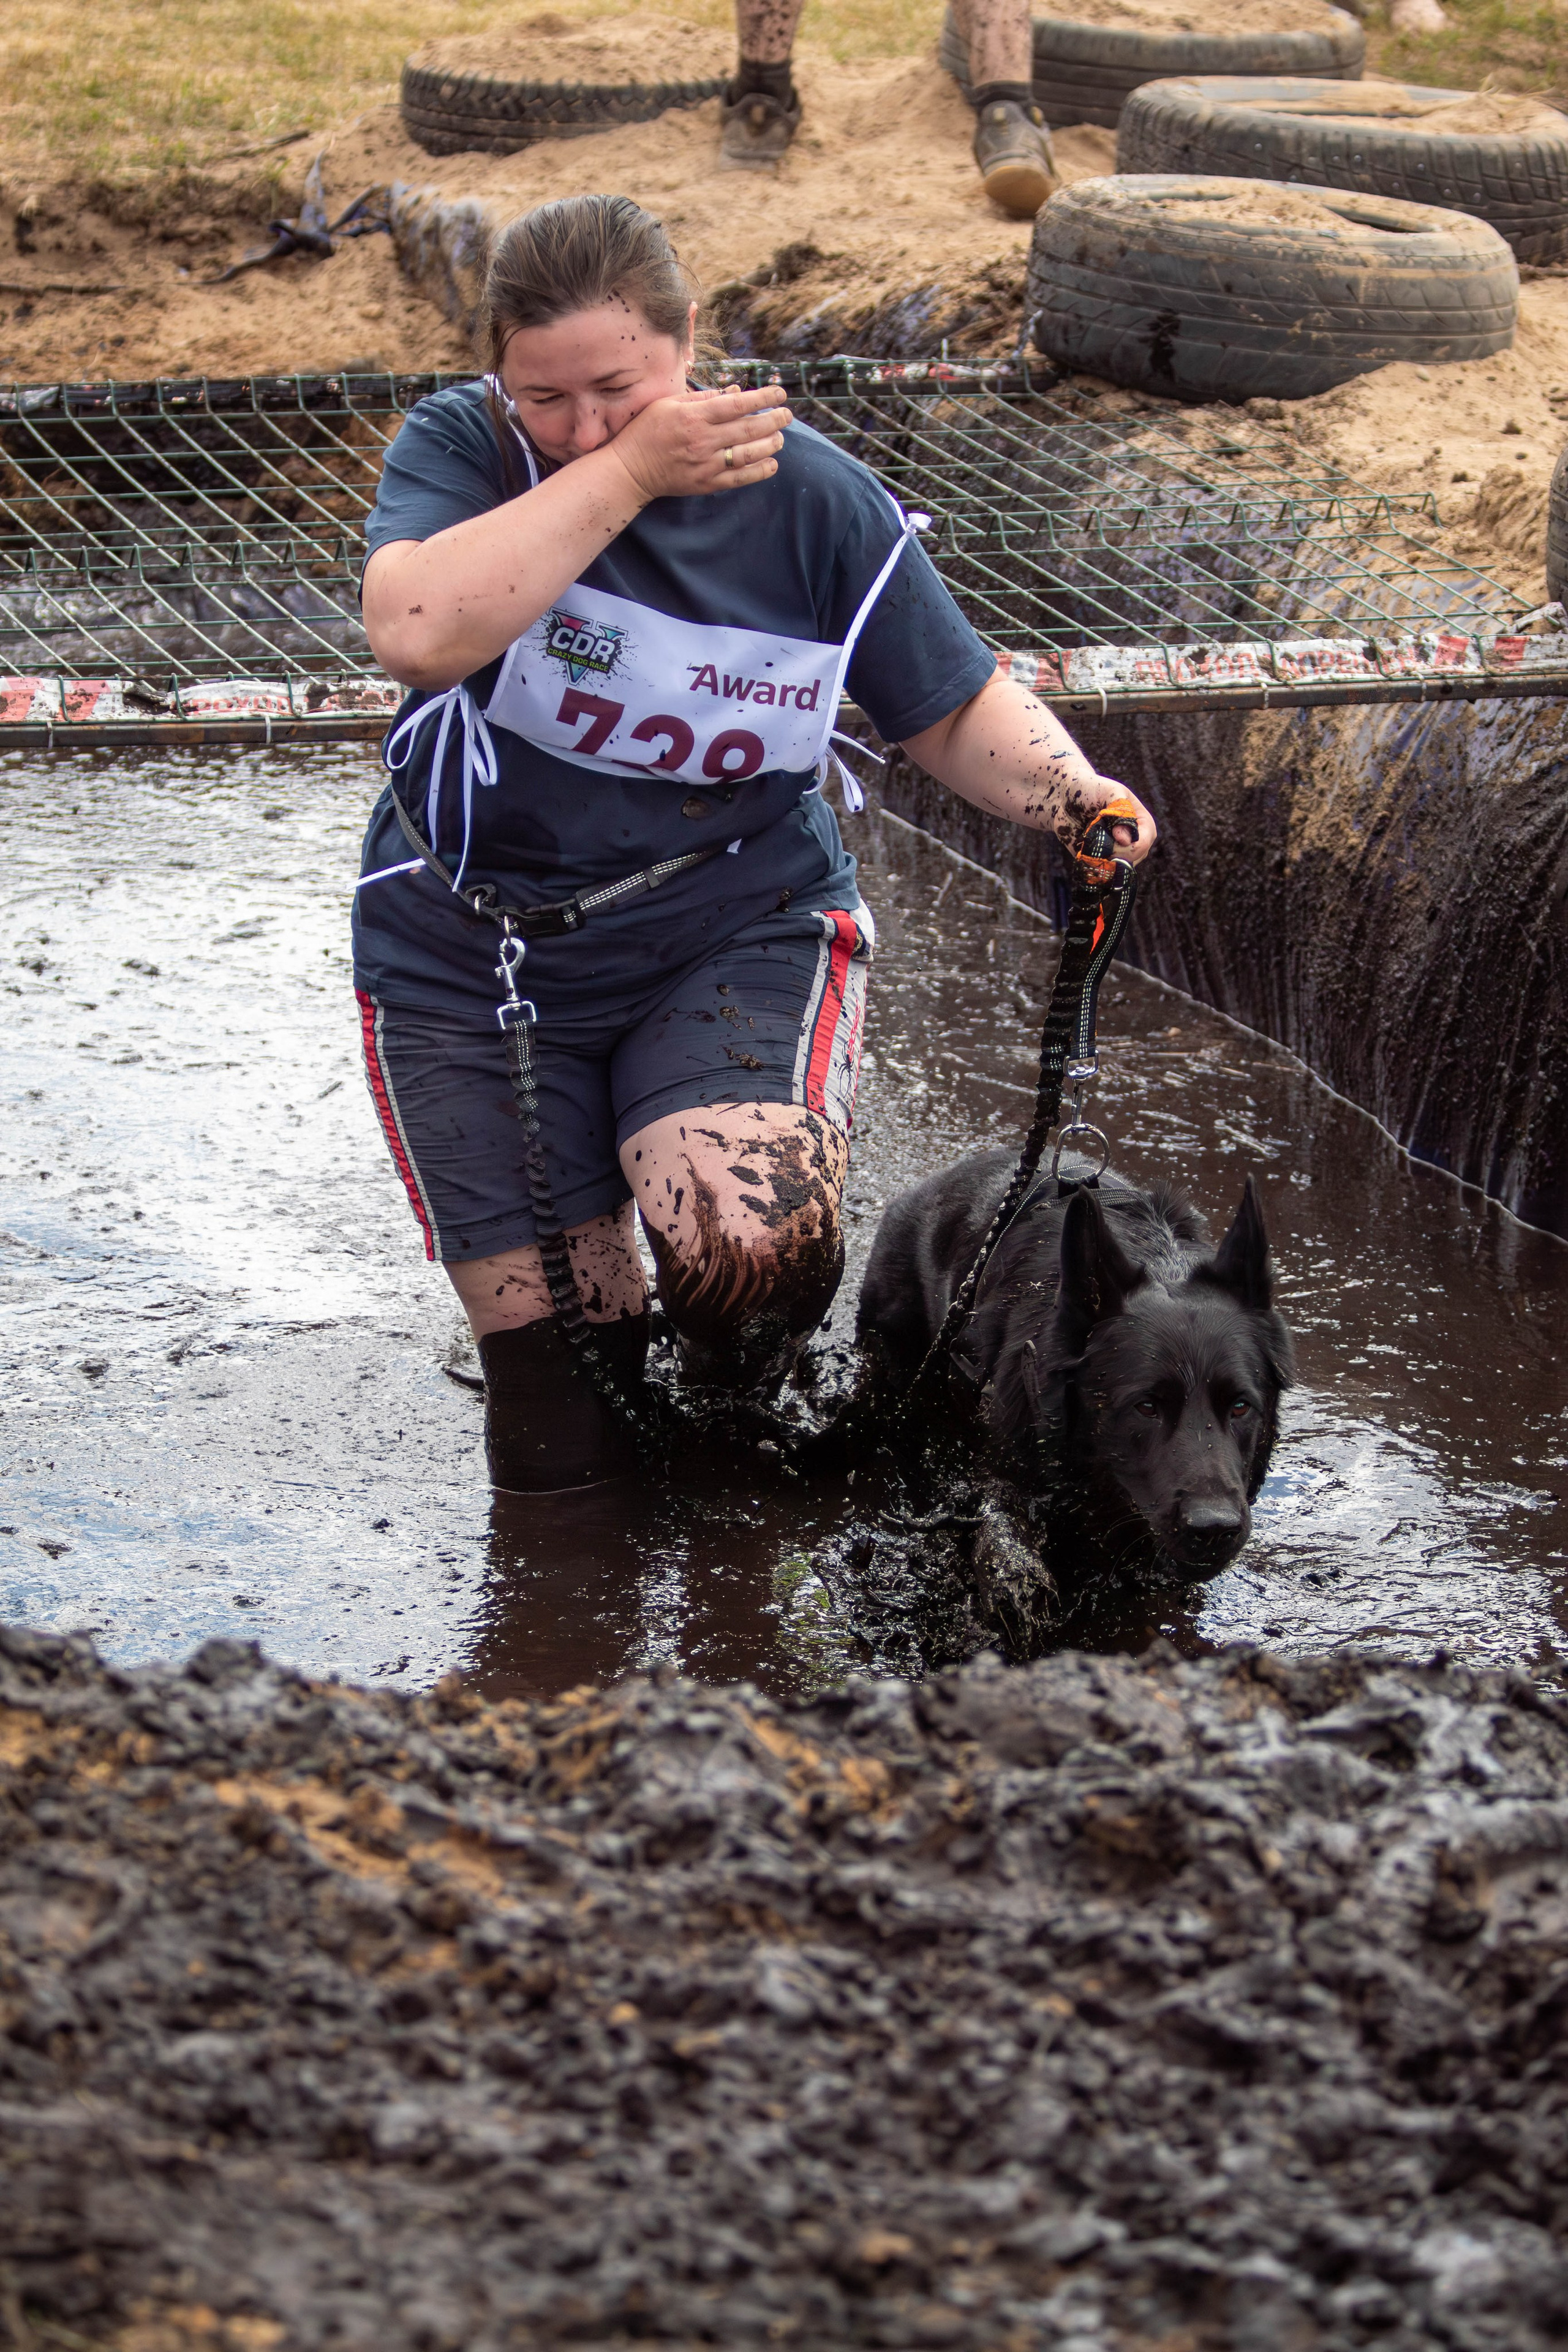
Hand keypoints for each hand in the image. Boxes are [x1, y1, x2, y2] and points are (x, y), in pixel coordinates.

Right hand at [604, 381, 792, 503]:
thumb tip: (736, 392)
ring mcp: (706, 464)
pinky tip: (771, 463)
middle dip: (773, 420)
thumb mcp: (670, 403)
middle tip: (787, 415)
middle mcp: (703, 440)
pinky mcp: (706, 484)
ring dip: (770, 444)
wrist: (631, 469)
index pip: (737, 404)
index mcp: (694, 416)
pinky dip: (759, 472)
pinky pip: (739, 478)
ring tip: (780, 437)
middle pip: (748, 428)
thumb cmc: (648, 430)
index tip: (779, 394)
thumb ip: (703, 397)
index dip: (763, 398)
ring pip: (748, 453)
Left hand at [1059, 774, 1156, 865]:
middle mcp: (1130, 840)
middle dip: (1115, 854)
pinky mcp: (1096, 860)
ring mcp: (1114, 852)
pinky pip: (1097, 872)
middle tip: (1097, 839)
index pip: (1145, 841)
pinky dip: (1089, 865)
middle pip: (1132, 859)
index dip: (1134, 846)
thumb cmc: (1089, 788)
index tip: (1116, 840)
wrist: (1062, 797)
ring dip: (1101, 859)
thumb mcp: (1109, 791)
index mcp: (1140, 821)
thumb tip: (1125, 841)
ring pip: (1114, 868)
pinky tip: (1081, 850)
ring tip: (1088, 840)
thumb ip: (1121, 811)